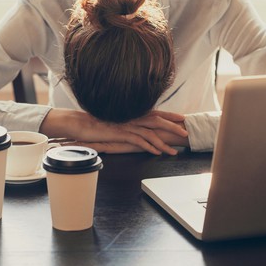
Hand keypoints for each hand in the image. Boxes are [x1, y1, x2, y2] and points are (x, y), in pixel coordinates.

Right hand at [39, 109, 187, 154]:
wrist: (80, 123)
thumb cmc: (96, 124)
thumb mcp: (115, 123)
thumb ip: (126, 123)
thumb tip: (136, 128)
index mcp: (132, 113)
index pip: (155, 113)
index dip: (169, 115)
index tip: (182, 118)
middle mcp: (131, 117)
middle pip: (157, 120)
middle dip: (173, 126)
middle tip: (186, 132)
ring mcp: (126, 125)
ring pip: (150, 132)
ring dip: (164, 142)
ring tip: (175, 150)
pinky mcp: (120, 133)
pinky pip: (138, 140)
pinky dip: (149, 146)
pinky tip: (157, 152)